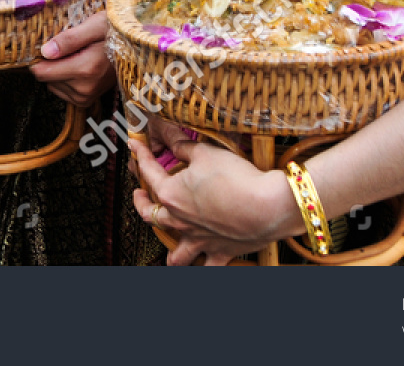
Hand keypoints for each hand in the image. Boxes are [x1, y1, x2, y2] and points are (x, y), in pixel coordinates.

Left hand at [30, 11, 112, 104]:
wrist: (135, 48)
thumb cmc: (114, 31)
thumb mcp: (94, 26)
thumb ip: (69, 39)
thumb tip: (45, 52)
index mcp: (86, 69)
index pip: (41, 72)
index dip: (39, 57)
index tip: (47, 44)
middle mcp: (85, 88)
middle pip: (45, 78)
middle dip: (51, 63)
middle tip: (69, 48)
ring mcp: (86, 97)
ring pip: (52, 85)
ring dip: (58, 71)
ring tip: (77, 56)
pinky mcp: (86, 100)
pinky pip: (62, 91)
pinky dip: (65, 79)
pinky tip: (79, 66)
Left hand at [127, 117, 299, 265]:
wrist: (268, 207)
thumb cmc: (237, 180)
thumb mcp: (206, 153)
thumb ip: (183, 146)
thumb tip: (170, 136)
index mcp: (171, 194)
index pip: (148, 171)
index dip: (141, 155)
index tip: (135, 146)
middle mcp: (180, 221)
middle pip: (151, 215)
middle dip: (141, 203)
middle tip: (139, 194)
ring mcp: (199, 240)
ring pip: (175, 254)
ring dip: (169, 249)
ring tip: (168, 243)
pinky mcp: (220, 252)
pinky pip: (207, 267)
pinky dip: (203, 266)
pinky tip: (202, 264)